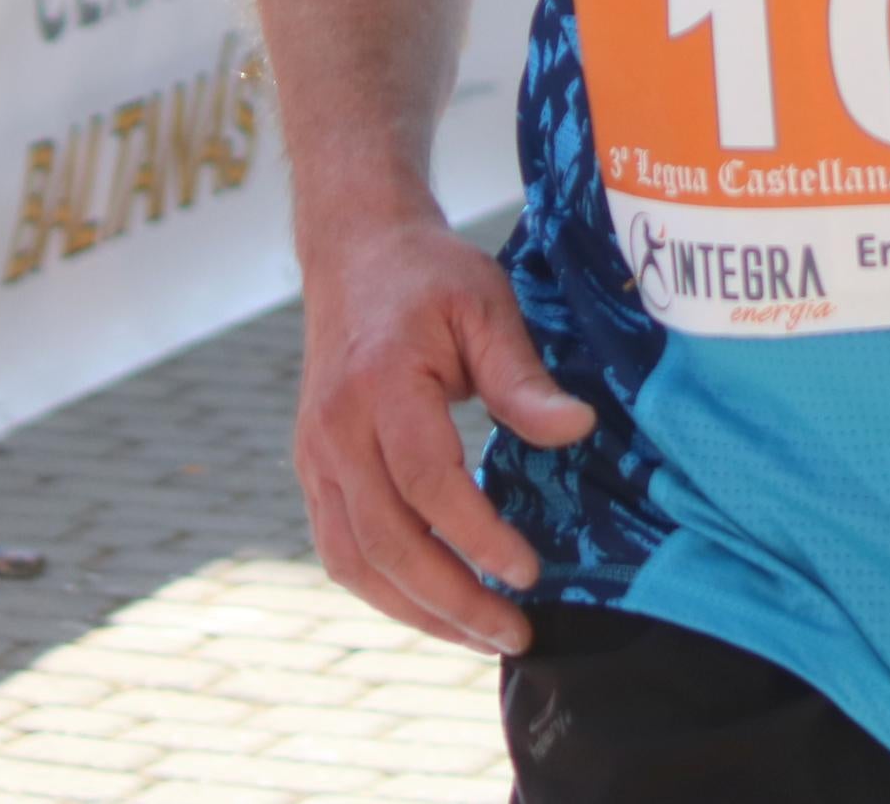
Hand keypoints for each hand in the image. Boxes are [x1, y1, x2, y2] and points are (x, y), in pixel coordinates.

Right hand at [291, 212, 593, 655]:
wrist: (355, 252)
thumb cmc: (430, 276)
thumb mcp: (487, 305)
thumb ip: (523, 377)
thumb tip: (578, 430)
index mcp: (380, 383)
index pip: (427, 481)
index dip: (477, 536)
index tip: (530, 572)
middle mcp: (335, 429)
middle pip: (386, 540)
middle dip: (453, 600)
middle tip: (517, 633)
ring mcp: (314, 454)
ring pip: (354, 561)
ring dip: (417, 612)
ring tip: (481, 637)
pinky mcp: (312, 470)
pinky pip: (340, 550)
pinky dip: (386, 592)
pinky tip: (436, 608)